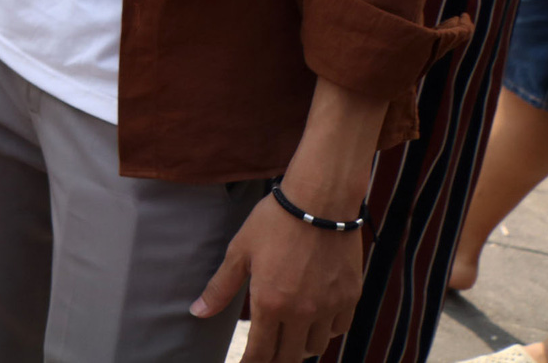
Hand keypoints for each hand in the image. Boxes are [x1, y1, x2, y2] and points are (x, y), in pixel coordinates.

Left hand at [194, 190, 362, 360]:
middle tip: (264, 355)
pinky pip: (338, 328)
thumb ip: (221, 287)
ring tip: (288, 337)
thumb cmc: (274, 221)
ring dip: (300, 347)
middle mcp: (302, 312)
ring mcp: (329, 307)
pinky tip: (314, 320)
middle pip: (289, 356)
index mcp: (271, 303)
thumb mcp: (240, 251)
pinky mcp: (350, 297)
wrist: (320, 201)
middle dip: (274, 360)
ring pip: (315, 346)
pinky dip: (325, 330)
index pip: (261, 353)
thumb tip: (197, 312)